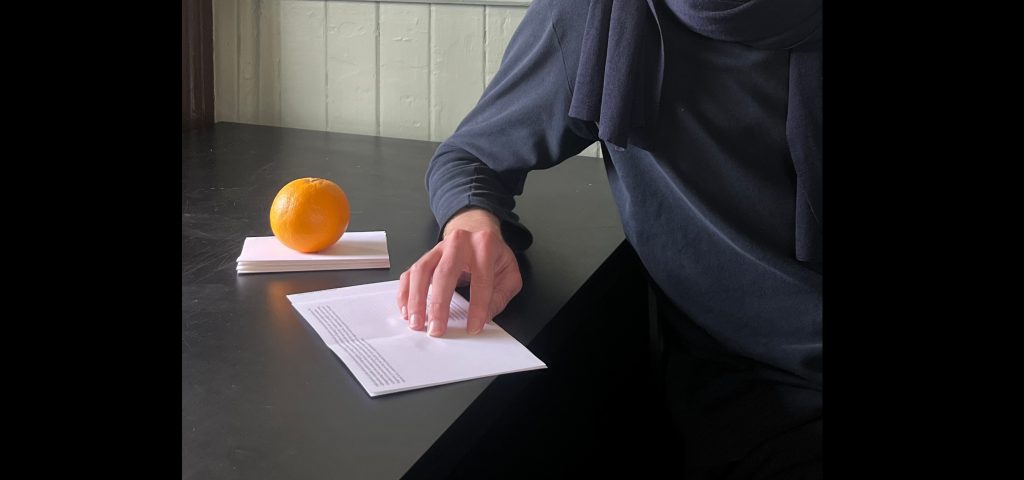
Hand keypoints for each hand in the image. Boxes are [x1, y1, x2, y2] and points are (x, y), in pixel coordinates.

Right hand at [397, 208, 522, 336]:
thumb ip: (501, 295)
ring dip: (416, 300)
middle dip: (439, 305)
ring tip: (417, 322)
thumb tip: (486, 316)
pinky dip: (405, 293)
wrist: (477, 229)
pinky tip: (407, 310)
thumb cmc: (493, 254)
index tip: (474, 327)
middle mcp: (458, 243)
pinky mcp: (425, 256)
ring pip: (421, 271)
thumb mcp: (509, 273)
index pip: (481, 280)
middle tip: (437, 329)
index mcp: (484, 245)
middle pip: (444, 273)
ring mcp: (438, 248)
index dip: (478, 306)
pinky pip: (410, 274)